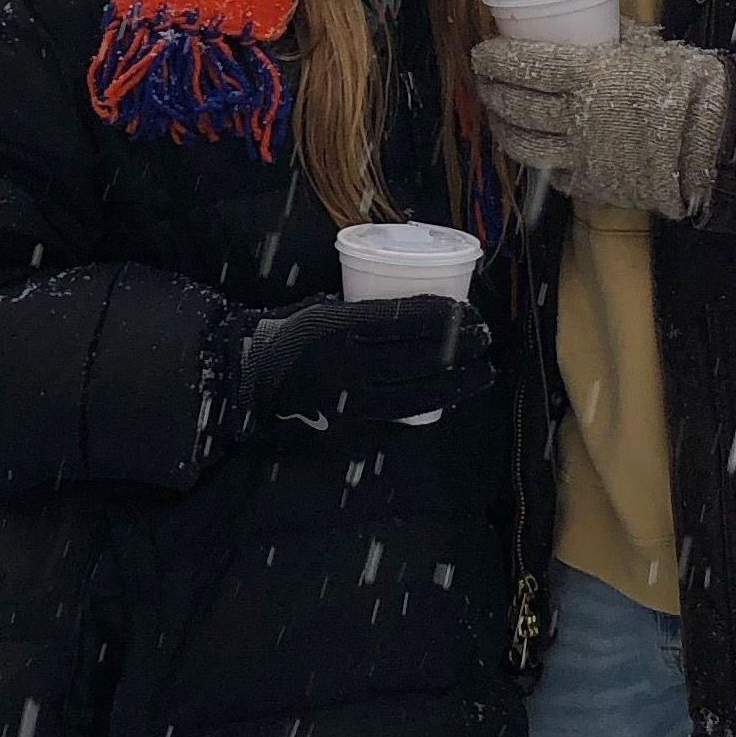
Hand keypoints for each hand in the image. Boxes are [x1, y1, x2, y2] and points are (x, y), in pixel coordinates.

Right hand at [237, 295, 493, 435]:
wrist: (251, 382)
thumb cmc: (293, 336)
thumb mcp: (323, 308)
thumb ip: (363, 308)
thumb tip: (419, 306)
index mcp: (338, 327)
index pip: (407, 319)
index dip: (446, 317)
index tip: (468, 312)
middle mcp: (346, 365)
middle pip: (422, 357)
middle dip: (463, 348)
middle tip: (484, 338)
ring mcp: (350, 402)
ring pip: (420, 393)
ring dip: (459, 383)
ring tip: (481, 372)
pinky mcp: (352, 431)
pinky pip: (401, 419)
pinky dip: (430, 407)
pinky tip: (449, 398)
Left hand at [469, 21, 732, 219]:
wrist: (712, 141)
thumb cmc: (686, 86)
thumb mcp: (648, 46)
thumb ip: (615, 34)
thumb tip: (596, 18)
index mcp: (588, 74)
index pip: (524, 64)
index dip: (495, 60)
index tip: (482, 54)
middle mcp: (575, 115)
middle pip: (516, 105)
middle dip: (491, 92)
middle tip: (484, 82)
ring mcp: (580, 154)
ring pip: (524, 145)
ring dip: (502, 129)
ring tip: (497, 118)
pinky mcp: (590, 183)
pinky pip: (552, 172)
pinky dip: (538, 160)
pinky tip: (533, 150)